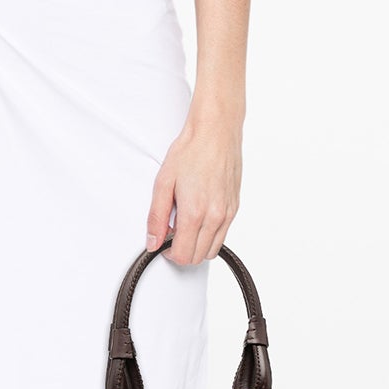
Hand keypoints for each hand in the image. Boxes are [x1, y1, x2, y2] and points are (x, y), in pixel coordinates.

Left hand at [145, 112, 241, 265]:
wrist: (216, 132)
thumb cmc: (191, 151)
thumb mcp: (163, 183)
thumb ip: (157, 217)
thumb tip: (153, 241)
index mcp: (195, 212)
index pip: (183, 255)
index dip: (169, 254)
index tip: (163, 243)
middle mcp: (215, 216)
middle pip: (197, 257)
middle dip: (182, 251)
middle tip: (172, 233)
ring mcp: (228, 213)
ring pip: (212, 250)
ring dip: (197, 245)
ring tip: (185, 224)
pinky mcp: (235, 207)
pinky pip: (222, 234)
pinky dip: (209, 234)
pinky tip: (199, 217)